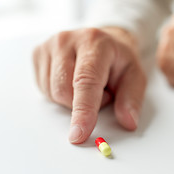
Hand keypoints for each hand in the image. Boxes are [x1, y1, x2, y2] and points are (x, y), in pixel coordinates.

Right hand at [33, 28, 145, 143]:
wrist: (105, 42)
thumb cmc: (118, 60)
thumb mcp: (135, 76)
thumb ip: (132, 99)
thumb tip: (128, 121)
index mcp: (95, 42)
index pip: (85, 81)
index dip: (83, 110)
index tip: (79, 134)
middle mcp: (67, 40)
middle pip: (63, 91)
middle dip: (83, 105)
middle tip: (103, 93)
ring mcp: (49, 46)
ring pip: (52, 93)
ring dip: (72, 100)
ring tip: (89, 86)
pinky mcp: (38, 54)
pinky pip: (44, 90)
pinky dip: (60, 95)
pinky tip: (73, 83)